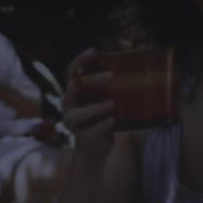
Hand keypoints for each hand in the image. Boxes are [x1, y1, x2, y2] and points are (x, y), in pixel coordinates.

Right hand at [61, 49, 115, 166]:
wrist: (94, 151)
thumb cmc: (101, 119)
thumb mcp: (105, 101)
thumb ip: (110, 89)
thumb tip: (134, 72)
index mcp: (75, 92)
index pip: (72, 72)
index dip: (80, 60)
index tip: (95, 51)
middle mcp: (69, 105)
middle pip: (74, 88)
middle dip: (92, 80)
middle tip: (112, 76)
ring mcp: (73, 122)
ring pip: (77, 113)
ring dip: (95, 108)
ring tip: (111, 104)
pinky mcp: (81, 138)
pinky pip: (92, 130)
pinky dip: (104, 124)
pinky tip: (113, 120)